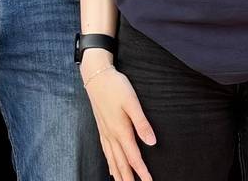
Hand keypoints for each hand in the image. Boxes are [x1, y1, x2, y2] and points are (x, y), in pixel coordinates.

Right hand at [83, 55, 155, 180]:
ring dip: (118, 174)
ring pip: (112, 160)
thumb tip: (152, 142)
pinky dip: (109, 164)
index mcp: (121, 130)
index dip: (141, 171)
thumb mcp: (132, 102)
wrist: (96, 76)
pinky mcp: (101, 129)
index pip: (133, 157)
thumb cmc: (116, 87)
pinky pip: (105, 153)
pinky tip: (111, 169)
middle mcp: (111, 135)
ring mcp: (104, 133)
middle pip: (121, 163)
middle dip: (128, 179)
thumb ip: (142, 123)